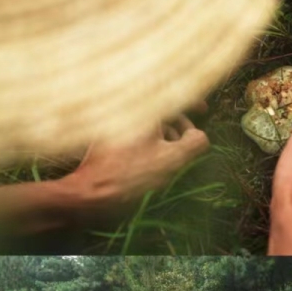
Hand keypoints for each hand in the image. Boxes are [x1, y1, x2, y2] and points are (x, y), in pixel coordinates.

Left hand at [0, 109, 209, 234]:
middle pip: (159, 109)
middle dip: (178, 123)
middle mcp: (125, 112)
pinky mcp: (105, 141)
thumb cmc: (131, 176)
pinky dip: (148, 143)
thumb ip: (195, 142)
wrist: (88, 195)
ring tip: (169, 156)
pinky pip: (134, 134)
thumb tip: (198, 135)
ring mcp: (112, 126)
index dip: (192, 100)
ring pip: (147, 123)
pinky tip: (151, 163)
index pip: (171, 95)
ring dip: (163, 135)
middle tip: (188, 140)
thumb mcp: (173, 160)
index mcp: (142, 110)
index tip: (204, 110)